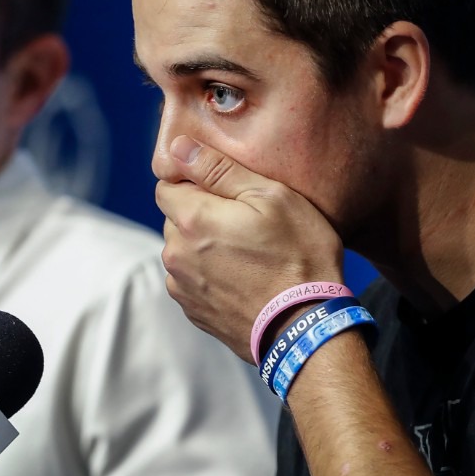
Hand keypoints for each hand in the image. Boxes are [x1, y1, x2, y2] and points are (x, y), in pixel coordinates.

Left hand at [155, 135, 344, 363]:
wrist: (307, 327)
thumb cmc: (298, 255)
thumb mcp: (271, 197)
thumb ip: (218, 169)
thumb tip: (179, 148)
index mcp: (190, 219)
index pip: (167, 186)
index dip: (195, 183)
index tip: (227, 192)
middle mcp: (175, 254)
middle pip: (175, 219)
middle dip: (201, 215)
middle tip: (246, 223)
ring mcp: (182, 287)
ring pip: (183, 251)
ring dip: (205, 247)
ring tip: (248, 255)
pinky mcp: (194, 312)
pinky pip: (193, 280)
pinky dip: (211, 275)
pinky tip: (244, 278)